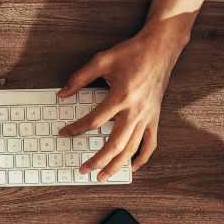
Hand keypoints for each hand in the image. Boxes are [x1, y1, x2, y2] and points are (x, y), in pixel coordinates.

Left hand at [58, 20, 187, 180]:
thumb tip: (62, 94)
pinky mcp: (155, 117)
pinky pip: (150, 143)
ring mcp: (147, 116)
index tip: (64, 134)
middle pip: (115, 143)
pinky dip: (142, 158)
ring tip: (103, 176)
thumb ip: (79, 78)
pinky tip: (132, 167)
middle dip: (98, 160)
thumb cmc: (132, 52)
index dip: (76, 129)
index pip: (94, 121)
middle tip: (83, 169)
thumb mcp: (102, 60)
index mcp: (121, 96)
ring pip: (132, 148)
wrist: (160, 48)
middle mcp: (136, 110)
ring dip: (117, 165)